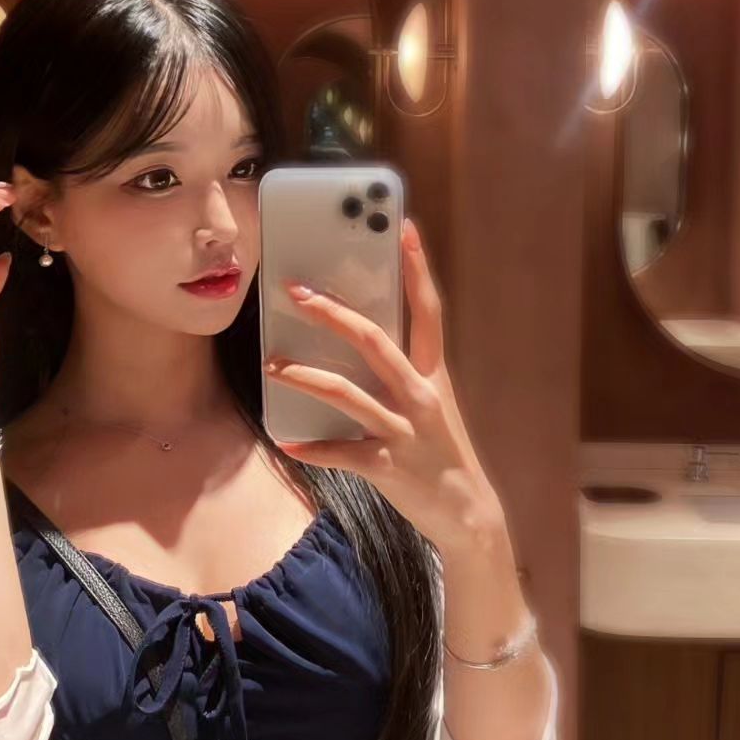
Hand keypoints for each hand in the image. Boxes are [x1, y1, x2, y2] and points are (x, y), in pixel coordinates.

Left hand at [264, 218, 504, 556]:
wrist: (467, 512)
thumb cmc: (439, 450)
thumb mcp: (430, 404)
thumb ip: (400, 373)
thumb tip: (355, 338)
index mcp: (434, 374)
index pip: (428, 311)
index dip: (417, 269)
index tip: (403, 228)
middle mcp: (421, 396)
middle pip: (375, 342)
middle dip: (333, 314)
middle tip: (297, 292)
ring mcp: (404, 431)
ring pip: (346, 394)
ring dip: (304, 376)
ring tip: (272, 364)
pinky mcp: (387, 466)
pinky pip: (341, 452)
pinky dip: (311, 446)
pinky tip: (286, 440)